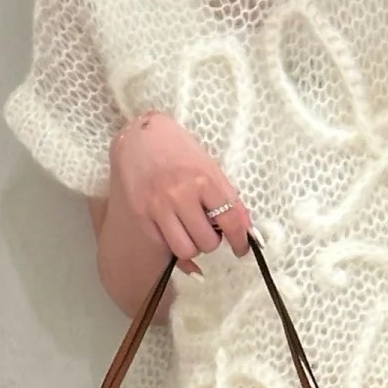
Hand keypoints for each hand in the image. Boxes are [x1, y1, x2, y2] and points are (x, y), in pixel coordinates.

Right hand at [109, 111, 250, 275]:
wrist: (141, 138)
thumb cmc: (179, 151)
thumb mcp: (210, 168)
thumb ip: (228, 198)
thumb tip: (247, 229)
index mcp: (204, 179)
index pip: (230, 221)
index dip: (240, 241)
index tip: (241, 248)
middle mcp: (181, 195)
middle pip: (207, 242)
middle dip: (213, 241)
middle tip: (209, 231)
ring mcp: (159, 206)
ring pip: (185, 250)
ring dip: (193, 246)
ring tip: (191, 233)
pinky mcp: (141, 214)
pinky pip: (163, 245)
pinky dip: (172, 244)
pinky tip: (174, 232)